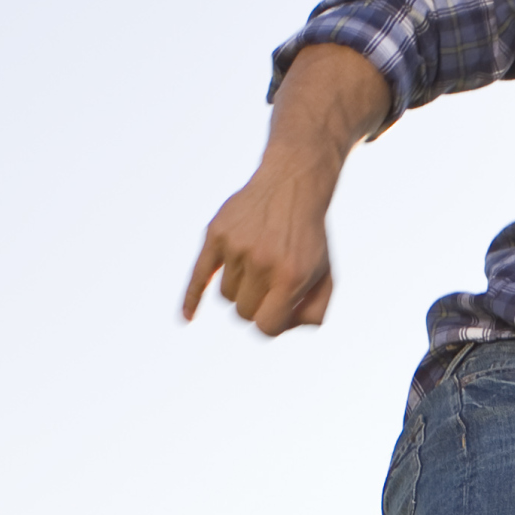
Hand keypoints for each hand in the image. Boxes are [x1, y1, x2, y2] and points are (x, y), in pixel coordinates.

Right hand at [179, 45, 389, 337]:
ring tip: (257, 264)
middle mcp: (262, 262)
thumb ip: (314, 314)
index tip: (277, 311)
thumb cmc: (308, 239)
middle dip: (256, 304)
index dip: (272, 323)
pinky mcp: (216, 233)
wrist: (293, 184)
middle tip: (269, 284)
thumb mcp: (327, 276)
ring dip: (240, 288)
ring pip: (225, 294)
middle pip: (243, 313)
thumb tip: (279, 330)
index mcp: (291, 276)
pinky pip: (198, 275)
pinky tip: (187, 318)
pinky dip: (190, 298)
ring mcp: (236, 247)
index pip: (266, 327)